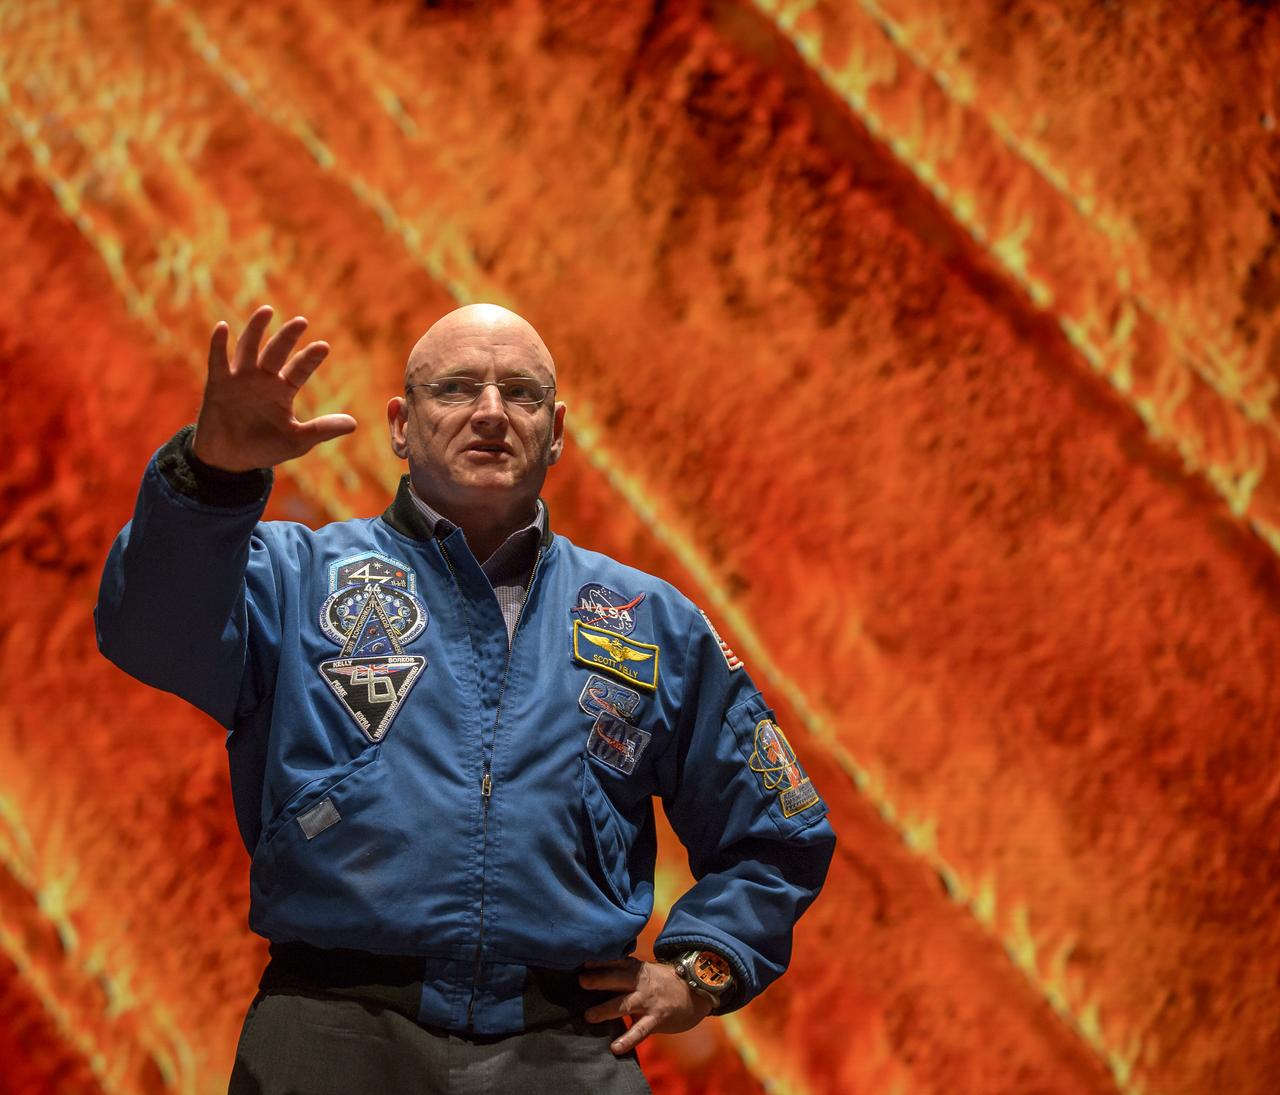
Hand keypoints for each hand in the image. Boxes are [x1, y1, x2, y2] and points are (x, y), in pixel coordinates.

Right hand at [192, 305, 356, 470]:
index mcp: (282, 390)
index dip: (309, 358)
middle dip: (288, 337)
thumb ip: (322, 430)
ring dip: (255, 329)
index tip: (323, 346)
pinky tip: (222, 327)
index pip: (299, 369)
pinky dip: (218, 344)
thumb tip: (354, 424)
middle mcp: (262, 379)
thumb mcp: (297, 440)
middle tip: (302, 321)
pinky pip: (218, 361)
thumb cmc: (265, 448)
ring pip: (248, 348)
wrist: (230, 460)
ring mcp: (239, 379)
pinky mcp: (217, 384)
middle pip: (276, 352)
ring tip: (267, 311)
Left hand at [580, 957, 713, 1055]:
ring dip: (606, 1009)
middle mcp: (642, 983)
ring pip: (625, 1004)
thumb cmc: (663, 983)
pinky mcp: (657, 1019)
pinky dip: (627, 1039)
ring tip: (588, 1016)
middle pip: (618, 979)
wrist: (696, 994)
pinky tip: (615, 1047)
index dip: (601, 961)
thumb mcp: (646, 972)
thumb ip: (625, 973)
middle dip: (599, 979)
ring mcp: (649, 1001)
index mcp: (638, 969)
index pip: (618, 961)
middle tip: (581, 981)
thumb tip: (594, 975)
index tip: (583, 961)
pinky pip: (640, 1030)